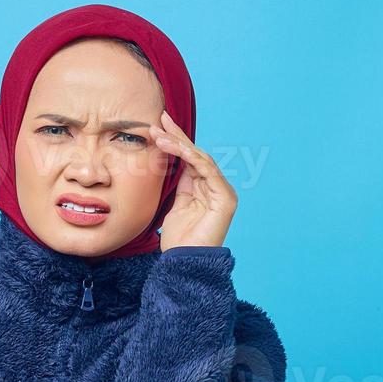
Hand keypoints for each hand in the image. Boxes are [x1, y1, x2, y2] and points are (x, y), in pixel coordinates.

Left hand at [150, 109, 237, 250]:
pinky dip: (189, 156)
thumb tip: (170, 163)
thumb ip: (178, 185)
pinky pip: (206, 169)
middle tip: (159, 119)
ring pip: (200, 158)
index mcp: (203, 189)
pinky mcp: (225, 197)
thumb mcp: (174, 205)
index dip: (174, 142)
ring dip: (178, 143)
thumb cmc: (177, 240)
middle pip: (195, 154)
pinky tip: (173, 146)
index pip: (188, 160)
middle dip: (176, 136)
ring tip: (159, 134)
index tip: (157, 128)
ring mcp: (222, 191)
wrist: (184, 262)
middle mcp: (215, 187)